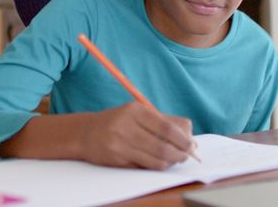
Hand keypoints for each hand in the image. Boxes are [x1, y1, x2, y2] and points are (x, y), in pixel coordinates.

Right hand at [76, 102, 194, 169]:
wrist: (85, 133)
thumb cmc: (118, 122)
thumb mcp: (138, 113)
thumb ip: (165, 120)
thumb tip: (190, 135)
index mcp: (135, 110)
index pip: (167, 128)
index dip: (183, 139)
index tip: (191, 145)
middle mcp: (126, 126)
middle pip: (163, 146)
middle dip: (180, 154)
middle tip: (186, 156)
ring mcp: (119, 144)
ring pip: (155, 160)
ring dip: (170, 162)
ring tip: (174, 159)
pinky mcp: (116, 159)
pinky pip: (144, 166)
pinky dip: (155, 166)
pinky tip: (158, 162)